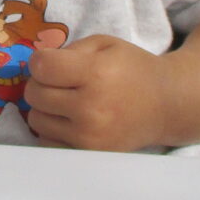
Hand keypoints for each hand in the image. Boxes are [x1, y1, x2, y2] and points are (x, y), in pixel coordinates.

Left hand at [23, 34, 170, 152]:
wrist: (165, 106)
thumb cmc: (132, 70)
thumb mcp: (105, 45)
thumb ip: (69, 49)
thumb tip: (36, 65)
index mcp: (96, 73)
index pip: (41, 67)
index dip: (40, 61)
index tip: (52, 63)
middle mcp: (91, 107)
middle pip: (34, 93)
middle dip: (41, 83)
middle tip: (59, 82)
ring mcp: (88, 136)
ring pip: (36, 119)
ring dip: (44, 108)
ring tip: (65, 102)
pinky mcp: (88, 154)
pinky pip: (47, 141)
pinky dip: (52, 129)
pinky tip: (68, 120)